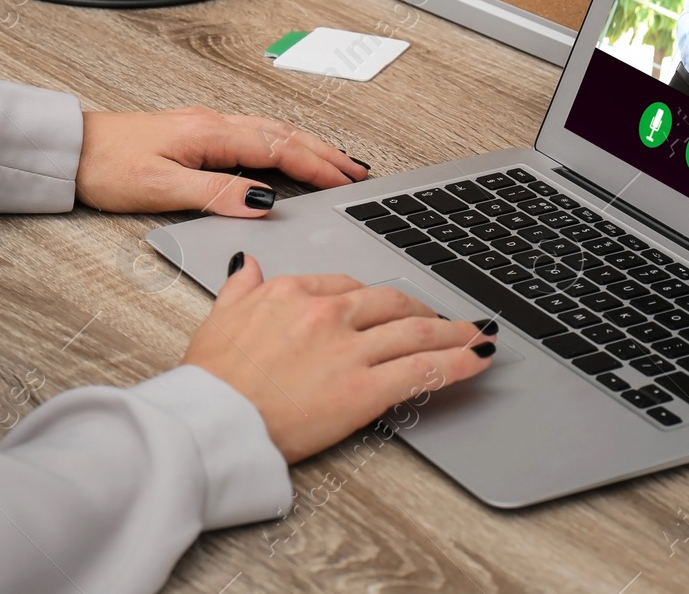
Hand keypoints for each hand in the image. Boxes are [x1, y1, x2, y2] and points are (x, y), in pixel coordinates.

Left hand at [76, 108, 366, 216]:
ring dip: (308, 146)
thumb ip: (215, 193)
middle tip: (357, 172)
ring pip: (271, 132)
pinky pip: (255, 135)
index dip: (316, 166)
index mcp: (210, 133)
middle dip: (324, 153)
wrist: (71, 150)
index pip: (278, 149)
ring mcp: (207, 126)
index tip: (345, 181)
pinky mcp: (198, 134)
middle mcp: (213, 123)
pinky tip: (289, 155)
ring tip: (336, 163)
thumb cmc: (107, 167)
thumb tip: (261, 201)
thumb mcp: (161, 187)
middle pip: (283, 135)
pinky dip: (283, 145)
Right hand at [183, 256, 494, 462]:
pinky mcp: (365, 388)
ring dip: (454, 332)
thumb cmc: (210, 380)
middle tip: (441, 320)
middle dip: (422, 311)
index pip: (347, 286)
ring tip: (474, 335)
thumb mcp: (219, 319)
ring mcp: (348, 349)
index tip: (387, 309)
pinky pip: (423, 369)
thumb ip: (241, 288)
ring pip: (416, 331)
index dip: (375, 301)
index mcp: (292, 292)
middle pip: (391, 303)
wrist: (211, 422)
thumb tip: (247, 265)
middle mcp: (326, 313)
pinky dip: (458, 362)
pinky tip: (477, 359)